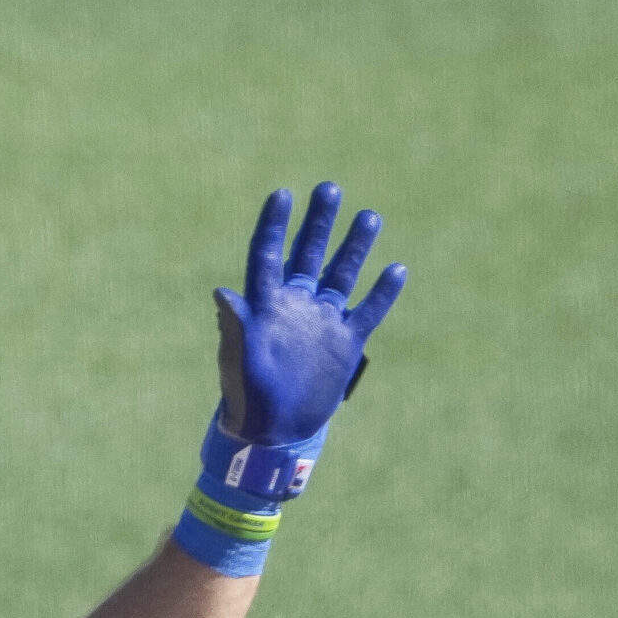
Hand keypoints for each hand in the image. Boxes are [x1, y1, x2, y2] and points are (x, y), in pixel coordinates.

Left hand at [214, 183, 405, 443]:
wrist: (273, 430)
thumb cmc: (246, 394)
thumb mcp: (237, 358)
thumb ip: (234, 325)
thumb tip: (222, 293)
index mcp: (265, 305)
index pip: (269, 256)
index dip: (274, 226)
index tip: (282, 194)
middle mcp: (295, 306)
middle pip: (308, 254)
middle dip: (318, 223)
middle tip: (329, 188)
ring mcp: (322, 322)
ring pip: (341, 275)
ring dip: (354, 247)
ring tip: (368, 215)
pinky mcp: (345, 343)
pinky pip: (367, 311)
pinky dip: (382, 292)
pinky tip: (395, 269)